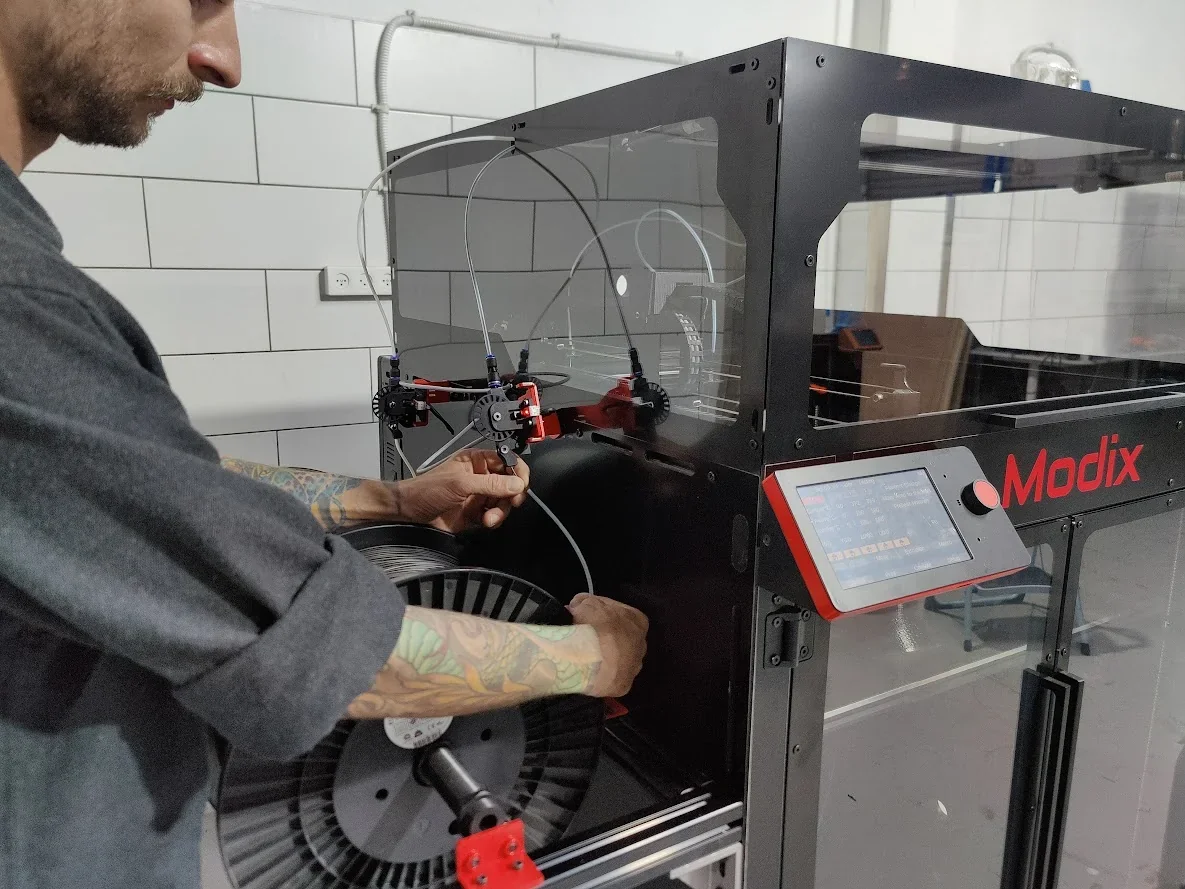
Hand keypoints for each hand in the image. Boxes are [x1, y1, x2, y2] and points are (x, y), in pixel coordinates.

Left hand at [393, 449, 529, 532]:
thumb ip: (490, 484)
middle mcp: (481, 477)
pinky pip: (495, 515)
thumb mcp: (460, 483)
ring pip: (505, 501)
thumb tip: (516, 484)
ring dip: (501, 511)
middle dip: (511, 495)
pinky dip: (495, 520)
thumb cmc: (427, 489)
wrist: (410, 512)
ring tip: (489, 518)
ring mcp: (480, 495)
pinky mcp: (477, 512)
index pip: (507, 461)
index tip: (521, 483)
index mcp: (477, 461)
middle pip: (510, 484)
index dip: (518, 471)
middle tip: (511, 503)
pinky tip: (485, 522)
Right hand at [568, 593, 648, 697]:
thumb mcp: (586, 603)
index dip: (595, 611)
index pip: (614, 611)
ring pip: (616, 657)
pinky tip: (587, 669)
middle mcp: (641, 644)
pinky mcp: (624, 685)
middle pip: (618, 635)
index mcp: (637, 620)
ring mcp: (634, 666)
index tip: (580, 615)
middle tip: (581, 634)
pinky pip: (609, 675)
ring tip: (583, 653)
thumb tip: (579, 606)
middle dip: (602, 634)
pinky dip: (599, 671)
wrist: (597, 660)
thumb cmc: (596, 626)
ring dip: (602, 654)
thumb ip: (584, 602)